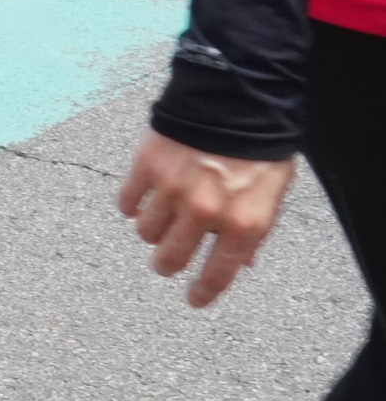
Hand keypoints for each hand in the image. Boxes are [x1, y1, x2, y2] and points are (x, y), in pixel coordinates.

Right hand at [119, 129, 298, 307]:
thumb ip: (254, 230)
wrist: (235, 99)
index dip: (203, 292)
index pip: (217, 273)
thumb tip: (241, 260)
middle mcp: (204, 213)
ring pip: (146, 232)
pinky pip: (127, 202)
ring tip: (158, 221)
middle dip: (167, 264)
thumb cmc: (259, 148)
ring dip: (151, 232)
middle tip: (166, 260)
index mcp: (242, 223)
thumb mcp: (272, 194)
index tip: (193, 300)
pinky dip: (131, 206)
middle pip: (171, 257)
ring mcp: (172, 190)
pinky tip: (139, 201)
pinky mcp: (146, 167)